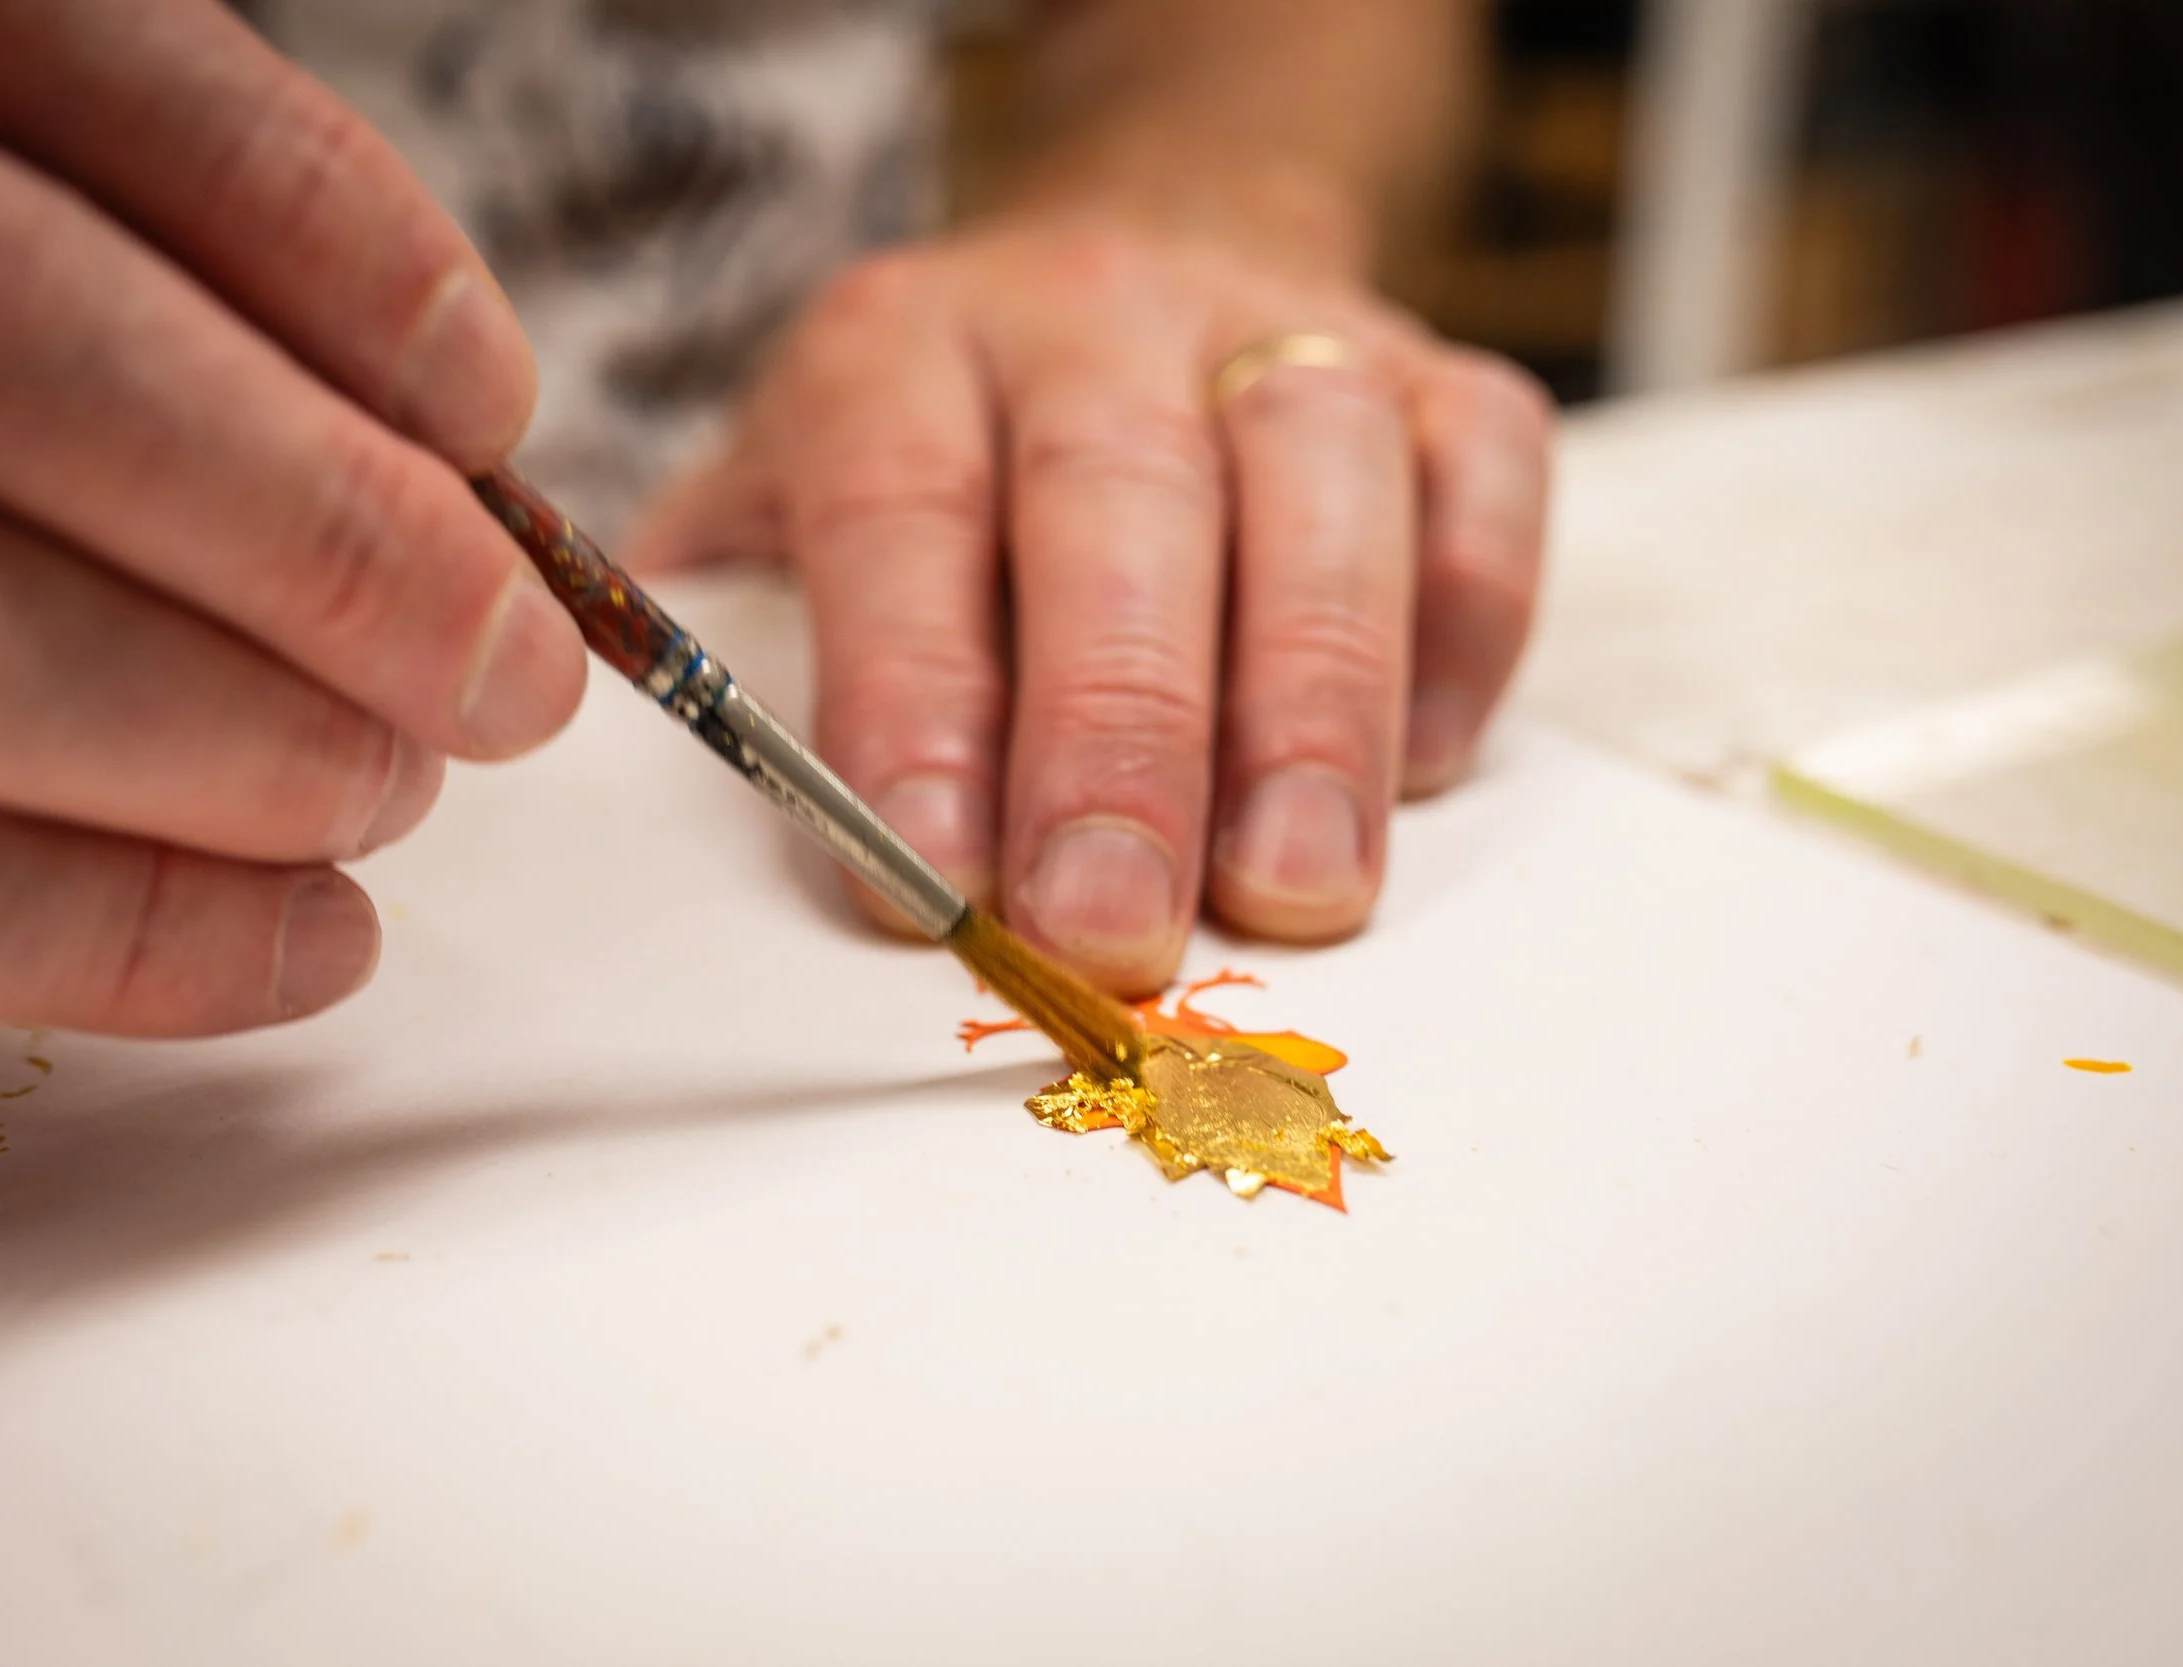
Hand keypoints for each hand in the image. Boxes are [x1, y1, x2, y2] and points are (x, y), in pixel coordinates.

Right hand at [0, 1, 585, 1032]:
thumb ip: (101, 258)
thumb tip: (428, 454)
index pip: (9, 36)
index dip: (298, 220)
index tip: (487, 400)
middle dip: (316, 518)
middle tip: (510, 670)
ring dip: (235, 733)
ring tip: (394, 789)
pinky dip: (110, 929)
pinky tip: (300, 943)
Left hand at [629, 213, 1550, 993]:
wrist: (1132, 248)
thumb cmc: (944, 452)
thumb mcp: (785, 502)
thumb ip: (742, 642)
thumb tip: (704, 849)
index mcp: (895, 352)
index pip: (899, 512)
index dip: (915, 697)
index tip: (930, 877)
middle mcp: (1086, 317)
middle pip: (1118, 502)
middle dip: (1121, 734)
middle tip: (1116, 927)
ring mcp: (1275, 329)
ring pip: (1316, 481)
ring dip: (1311, 699)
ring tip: (1297, 888)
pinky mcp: (1430, 371)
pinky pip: (1478, 477)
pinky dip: (1465, 628)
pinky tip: (1418, 770)